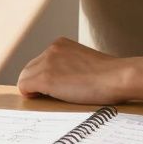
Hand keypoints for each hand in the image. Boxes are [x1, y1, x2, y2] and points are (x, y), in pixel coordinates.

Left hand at [17, 38, 132, 104]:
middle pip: (29, 69)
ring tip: (52, 99)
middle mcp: (51, 49)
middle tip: (51, 96)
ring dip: (34, 90)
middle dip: (36, 83)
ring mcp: (48, 62)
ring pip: (25, 78)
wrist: (118, 77)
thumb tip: (58, 81)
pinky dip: (31, 95)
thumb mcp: (84, 63)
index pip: (40, 61)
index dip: (43, 76)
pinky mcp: (46, 77)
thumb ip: (69, 66)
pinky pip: (24, 87)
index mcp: (61, 44)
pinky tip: (43, 99)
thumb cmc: (109, 76)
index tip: (53, 87)